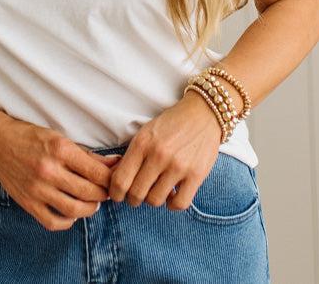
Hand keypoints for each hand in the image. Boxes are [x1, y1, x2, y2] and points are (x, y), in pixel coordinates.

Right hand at [0, 112, 118, 231]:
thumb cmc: (31, 137)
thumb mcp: (60, 138)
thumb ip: (88, 155)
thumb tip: (114, 163)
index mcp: (61, 150)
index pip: (97, 172)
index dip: (111, 179)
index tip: (114, 179)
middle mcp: (50, 171)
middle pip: (89, 192)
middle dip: (103, 194)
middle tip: (105, 191)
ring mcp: (38, 189)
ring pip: (74, 209)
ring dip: (89, 209)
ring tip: (92, 203)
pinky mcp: (28, 203)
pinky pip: (53, 222)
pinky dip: (67, 222)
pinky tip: (72, 213)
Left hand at [107, 92, 222, 210]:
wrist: (202, 114)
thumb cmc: (170, 124)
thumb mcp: (146, 132)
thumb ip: (132, 155)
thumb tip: (116, 181)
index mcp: (142, 143)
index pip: (120, 180)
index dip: (116, 193)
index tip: (119, 195)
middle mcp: (159, 155)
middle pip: (136, 194)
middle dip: (133, 199)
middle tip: (137, 194)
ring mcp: (178, 166)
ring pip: (155, 200)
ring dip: (153, 199)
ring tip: (156, 189)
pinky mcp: (196, 175)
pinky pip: (179, 204)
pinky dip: (172, 204)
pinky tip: (172, 194)